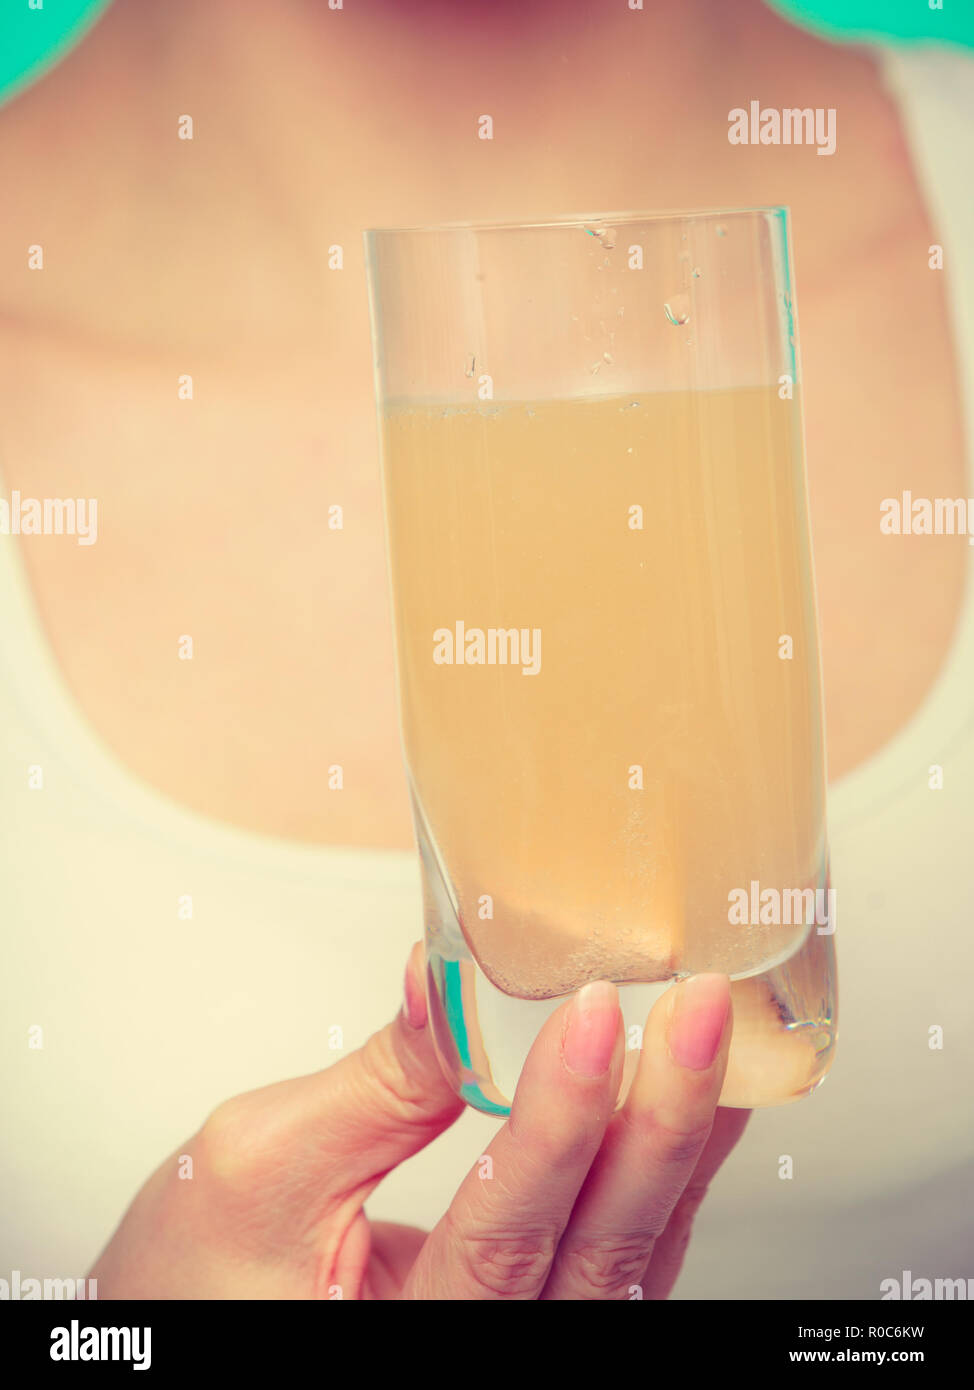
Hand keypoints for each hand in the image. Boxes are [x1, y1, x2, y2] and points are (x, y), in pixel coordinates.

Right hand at [91, 945, 746, 1298]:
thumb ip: (377, 1082)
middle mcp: (483, 1357)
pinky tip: (691, 1099)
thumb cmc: (200, 1278)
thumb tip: (452, 975)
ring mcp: (525, 1343)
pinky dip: (659, 1168)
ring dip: (678, 1141)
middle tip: (702, 1010)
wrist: (191, 1320)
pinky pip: (620, 1251)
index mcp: (399, 1346)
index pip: (502, 1234)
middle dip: (659, 1121)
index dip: (558, 1119)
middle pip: (597, 1253)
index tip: (593, 1013)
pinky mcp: (539, 1311)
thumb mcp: (262, 1166)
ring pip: (629, 1257)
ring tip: (719, 1038)